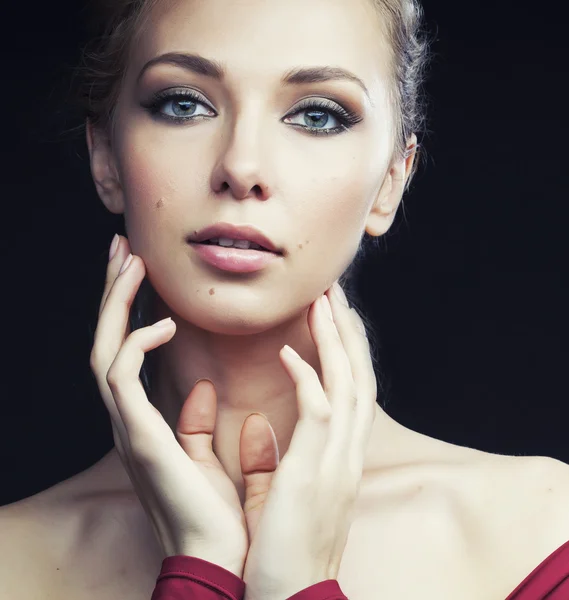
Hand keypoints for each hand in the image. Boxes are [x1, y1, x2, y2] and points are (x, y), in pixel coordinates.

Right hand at [90, 235, 250, 575]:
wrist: (215, 558)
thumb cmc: (210, 509)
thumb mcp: (201, 455)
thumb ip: (192, 422)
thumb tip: (198, 389)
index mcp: (143, 420)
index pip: (126, 352)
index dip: (130, 309)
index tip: (142, 271)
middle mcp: (126, 419)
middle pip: (107, 340)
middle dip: (113, 292)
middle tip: (123, 248)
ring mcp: (127, 427)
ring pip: (105, 349)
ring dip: (116, 303)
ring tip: (131, 262)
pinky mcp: (139, 436)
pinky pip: (120, 377)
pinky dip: (136, 343)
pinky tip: (164, 322)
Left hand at [239, 283, 376, 598]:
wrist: (290, 597)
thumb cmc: (281, 550)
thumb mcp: (282, 498)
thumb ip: (272, 459)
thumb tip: (259, 425)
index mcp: (341, 458)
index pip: (353, 393)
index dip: (346, 352)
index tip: (332, 319)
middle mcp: (348, 454)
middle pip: (360, 377)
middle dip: (349, 333)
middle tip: (335, 294)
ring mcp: (337, 461)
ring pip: (348, 384)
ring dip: (336, 340)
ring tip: (324, 301)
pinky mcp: (315, 471)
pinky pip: (318, 411)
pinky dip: (308, 377)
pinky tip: (290, 352)